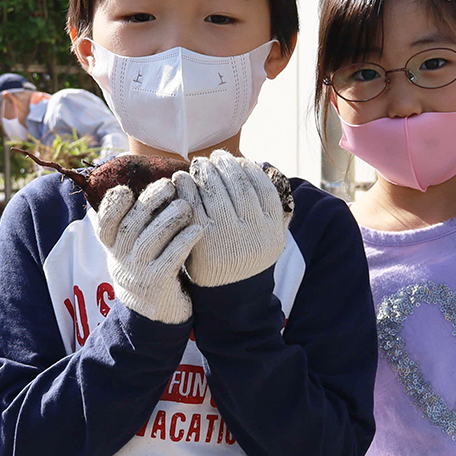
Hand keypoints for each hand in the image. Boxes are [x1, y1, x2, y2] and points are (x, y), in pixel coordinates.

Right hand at [94, 179, 203, 323]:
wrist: (157, 315)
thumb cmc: (151, 268)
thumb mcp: (135, 248)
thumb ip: (137, 222)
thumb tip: (148, 184)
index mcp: (113, 248)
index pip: (104, 223)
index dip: (112, 205)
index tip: (127, 190)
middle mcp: (121, 260)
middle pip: (130, 226)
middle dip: (150, 201)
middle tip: (170, 186)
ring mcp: (138, 274)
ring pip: (149, 241)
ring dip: (169, 219)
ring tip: (186, 206)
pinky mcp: (158, 285)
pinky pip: (170, 259)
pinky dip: (184, 241)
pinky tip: (199, 229)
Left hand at [172, 150, 290, 287]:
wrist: (229, 299)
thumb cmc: (247, 261)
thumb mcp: (270, 241)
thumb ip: (272, 211)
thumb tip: (263, 170)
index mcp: (272, 230)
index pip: (263, 188)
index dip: (250, 169)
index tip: (239, 161)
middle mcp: (254, 233)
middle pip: (239, 185)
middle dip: (225, 165)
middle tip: (215, 156)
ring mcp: (229, 237)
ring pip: (217, 191)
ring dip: (205, 171)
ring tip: (199, 163)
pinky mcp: (204, 241)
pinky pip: (194, 205)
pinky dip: (187, 188)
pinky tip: (182, 179)